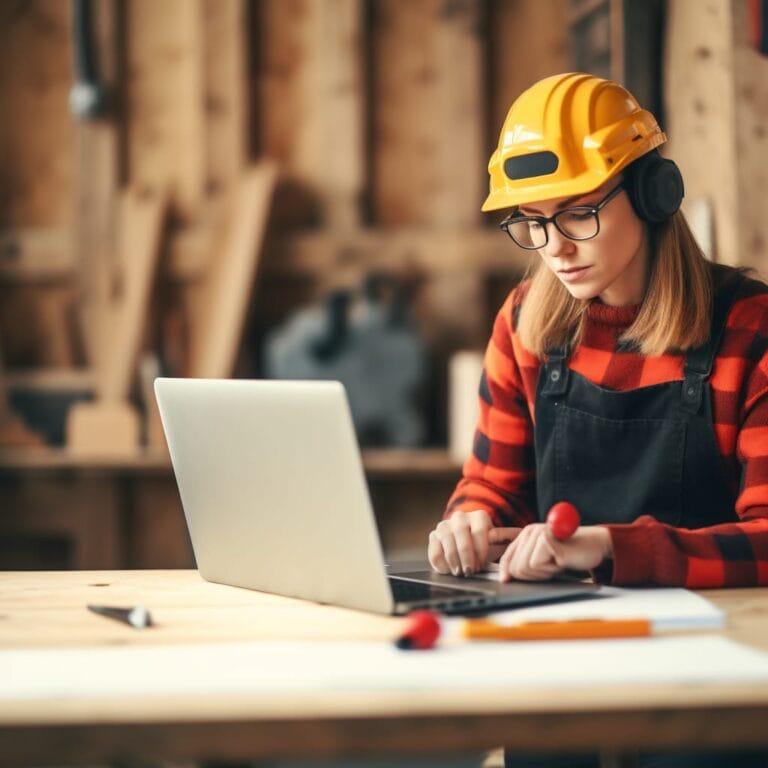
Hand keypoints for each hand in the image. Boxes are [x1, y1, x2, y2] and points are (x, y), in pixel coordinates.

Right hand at [428, 510, 503, 576]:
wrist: (471, 545)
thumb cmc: (488, 546)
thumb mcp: (500, 542)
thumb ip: (506, 539)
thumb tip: (504, 539)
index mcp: (479, 516)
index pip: (479, 532)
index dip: (480, 552)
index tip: (482, 565)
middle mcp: (460, 517)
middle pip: (462, 536)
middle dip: (466, 557)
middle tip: (469, 571)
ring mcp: (445, 525)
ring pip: (447, 542)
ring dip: (453, 560)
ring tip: (459, 572)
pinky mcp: (434, 535)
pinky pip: (434, 550)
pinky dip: (441, 563)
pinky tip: (448, 570)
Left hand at [489, 524, 612, 581]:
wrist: (595, 545)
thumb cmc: (571, 553)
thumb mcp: (545, 558)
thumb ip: (525, 562)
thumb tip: (505, 577)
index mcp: (527, 534)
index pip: (507, 556)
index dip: (505, 571)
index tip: (506, 581)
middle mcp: (530, 531)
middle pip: (514, 566)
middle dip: (532, 575)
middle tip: (550, 568)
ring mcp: (538, 534)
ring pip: (524, 568)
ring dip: (543, 573)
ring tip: (556, 563)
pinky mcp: (547, 540)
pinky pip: (536, 565)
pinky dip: (550, 570)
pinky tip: (561, 562)